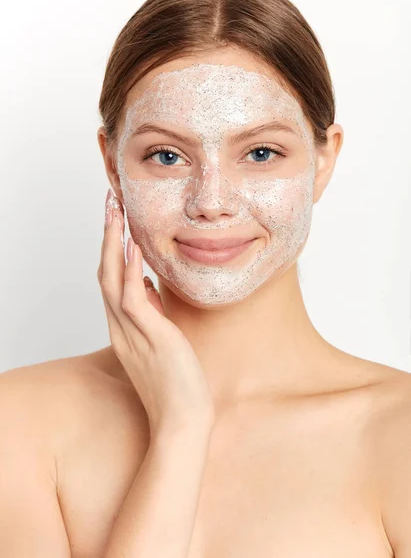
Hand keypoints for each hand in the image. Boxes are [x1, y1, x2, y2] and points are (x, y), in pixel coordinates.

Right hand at [97, 189, 214, 437]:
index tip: (118, 221)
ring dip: (114, 243)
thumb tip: (149, 286)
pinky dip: (131, 270)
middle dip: (107, 236)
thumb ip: (151, 313)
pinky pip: (133, 298)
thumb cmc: (177, 383)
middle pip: (105, 272)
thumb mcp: (160, 340)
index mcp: (125, 328)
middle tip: (110, 203)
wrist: (183, 421)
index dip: (112, 249)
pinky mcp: (151, 337)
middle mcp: (122, 327)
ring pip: (112, 279)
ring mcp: (133, 332)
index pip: (111, 280)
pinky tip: (135, 247)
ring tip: (116, 212)